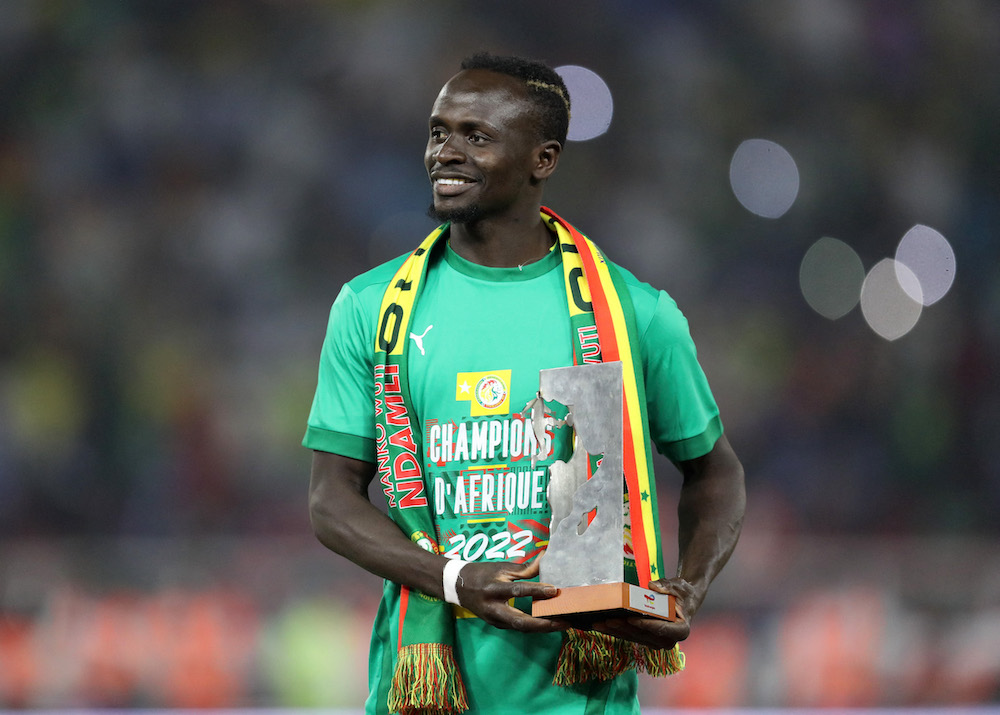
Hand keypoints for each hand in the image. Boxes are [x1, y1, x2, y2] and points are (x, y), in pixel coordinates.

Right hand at [455, 558, 569, 633]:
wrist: (457, 586)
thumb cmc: (481, 573)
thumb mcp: (501, 567)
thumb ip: (524, 568)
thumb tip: (545, 560)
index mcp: (494, 589)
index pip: (518, 591)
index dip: (536, 590)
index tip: (554, 590)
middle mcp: (493, 608)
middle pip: (521, 621)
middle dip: (544, 624)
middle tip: (564, 621)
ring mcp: (494, 620)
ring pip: (521, 628)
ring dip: (542, 628)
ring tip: (562, 623)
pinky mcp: (496, 625)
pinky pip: (517, 627)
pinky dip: (533, 626)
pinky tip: (547, 623)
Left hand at [589, 577, 698, 649]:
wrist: (683, 601)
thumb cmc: (682, 593)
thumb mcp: (678, 586)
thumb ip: (667, 586)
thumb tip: (652, 586)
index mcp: (681, 630)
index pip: (661, 629)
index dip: (645, 625)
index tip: (631, 619)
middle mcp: (669, 640)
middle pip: (643, 634)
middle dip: (624, 627)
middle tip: (607, 620)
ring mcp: (656, 642)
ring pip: (633, 637)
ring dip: (615, 631)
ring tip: (599, 624)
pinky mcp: (646, 639)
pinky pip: (629, 635)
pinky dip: (616, 631)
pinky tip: (602, 626)